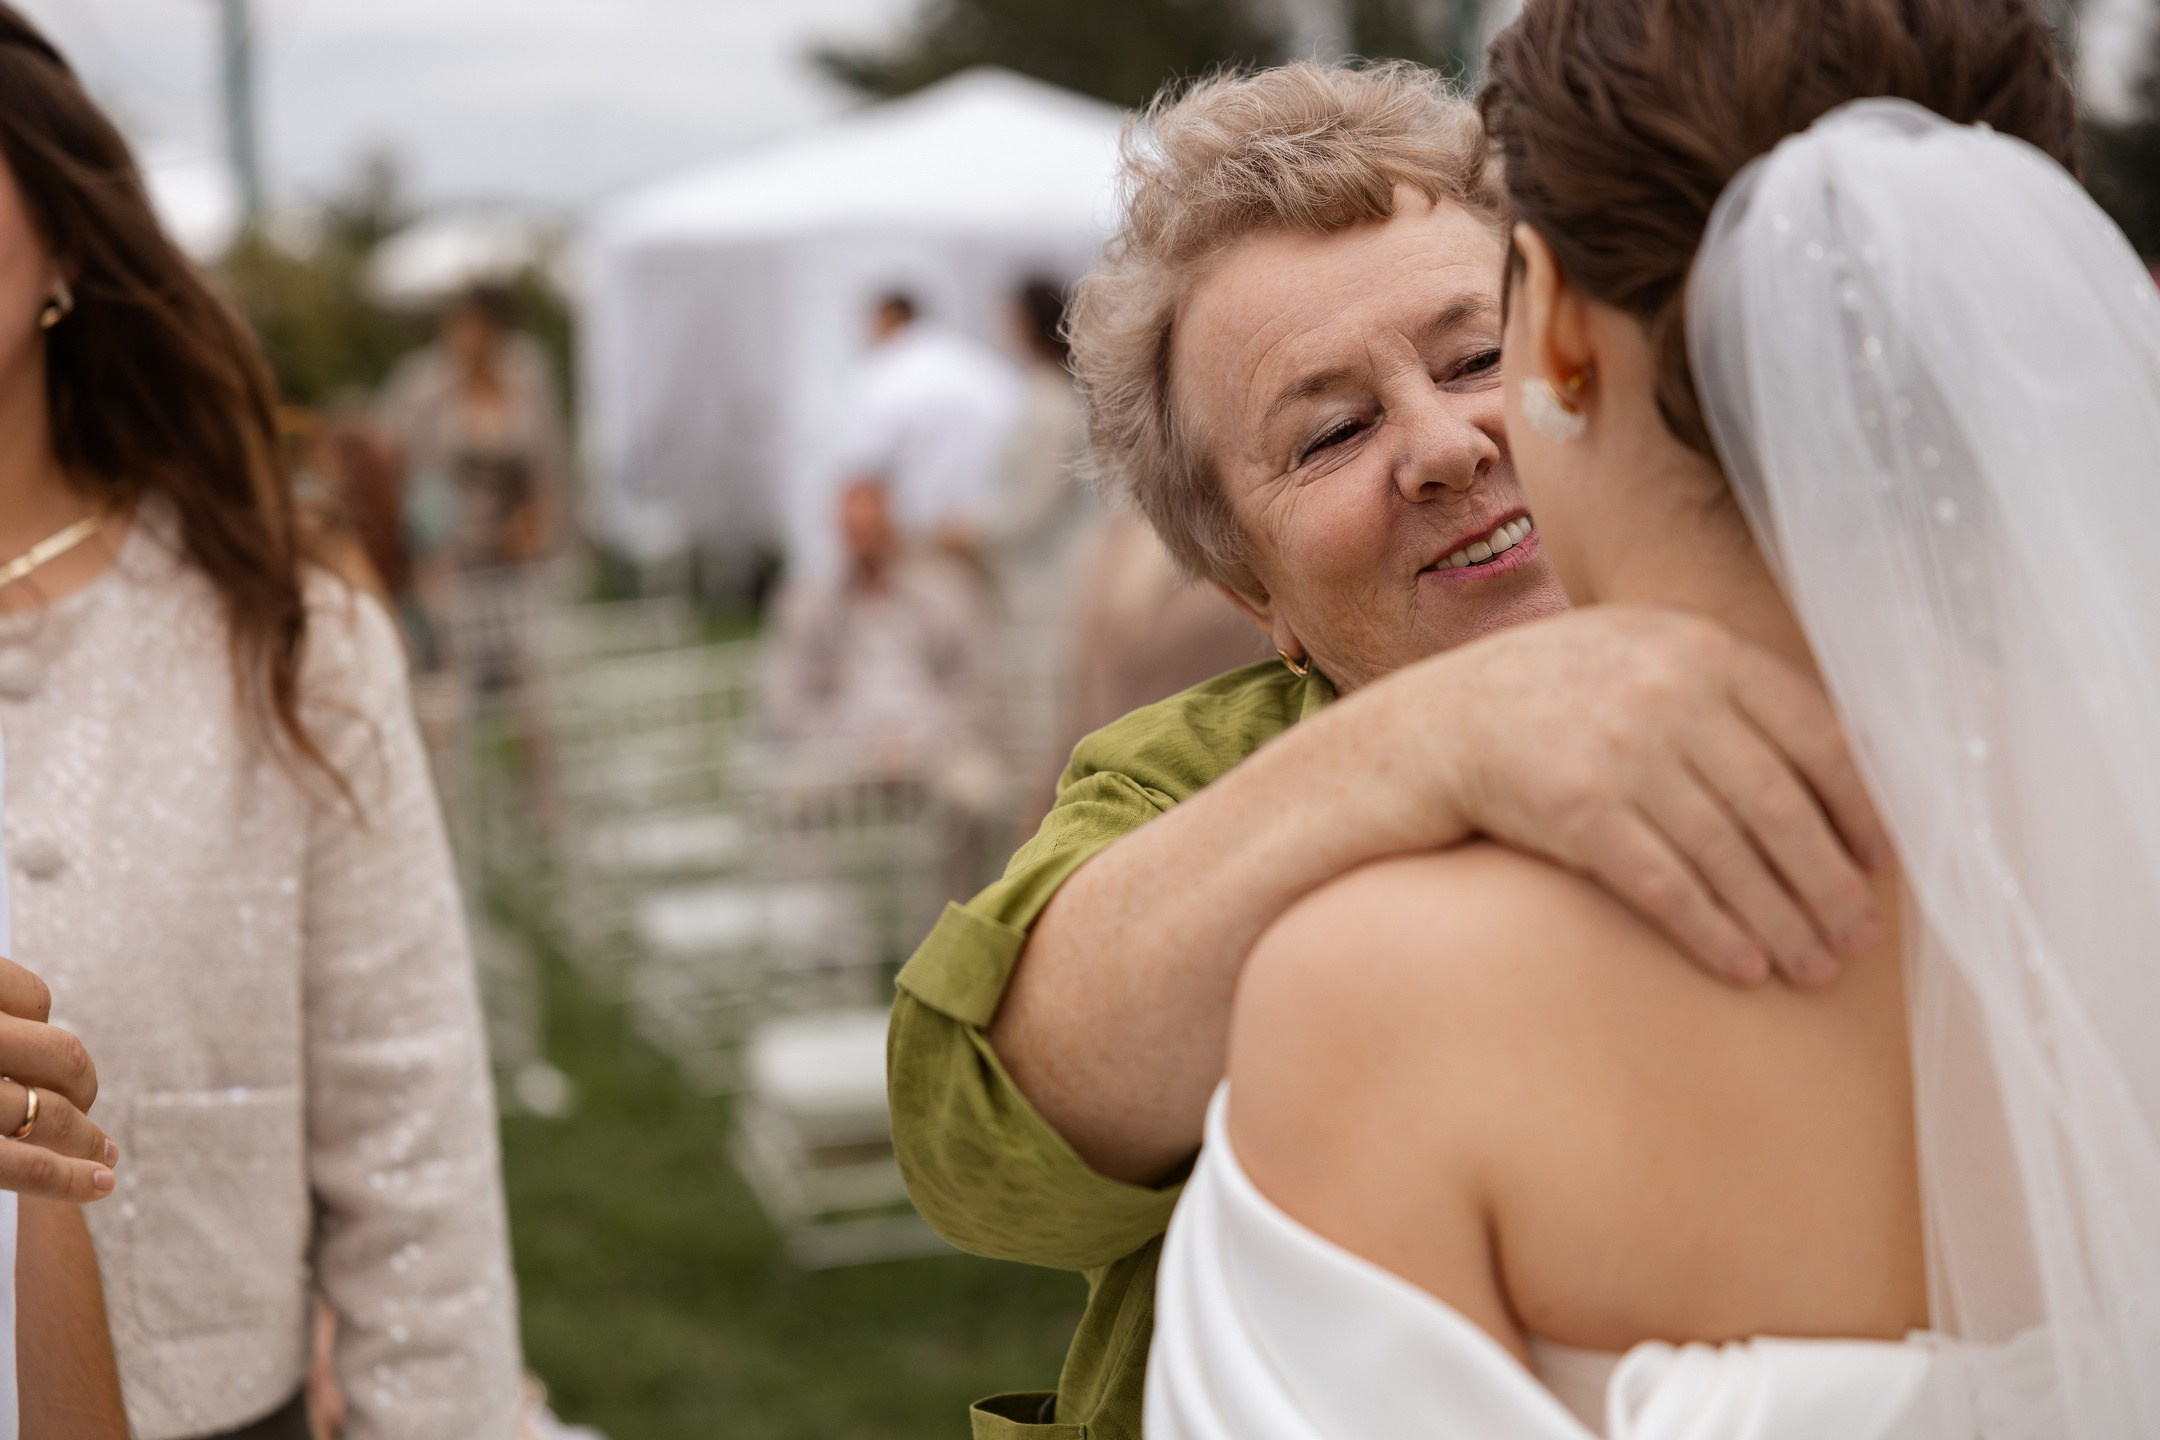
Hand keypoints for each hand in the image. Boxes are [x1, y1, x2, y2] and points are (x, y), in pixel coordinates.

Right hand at [0, 956, 114, 1202]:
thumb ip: (6, 1018)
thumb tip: (36, 1023)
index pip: (34, 996)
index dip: (42, 1023)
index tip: (37, 1042)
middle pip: (61, 1054)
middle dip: (81, 1084)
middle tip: (83, 1104)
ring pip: (51, 1110)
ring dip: (86, 1136)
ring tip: (106, 1152)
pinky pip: (27, 1165)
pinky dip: (68, 1180)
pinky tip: (100, 1183)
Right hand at [1414, 606, 1890, 985]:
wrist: (1429, 729)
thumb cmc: (1548, 700)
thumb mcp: (1637, 655)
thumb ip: (1721, 685)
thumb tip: (1841, 757)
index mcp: (1698, 647)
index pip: (1814, 734)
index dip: (1858, 807)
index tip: (1880, 863)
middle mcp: (1666, 690)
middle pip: (1780, 805)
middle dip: (1829, 883)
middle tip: (1861, 938)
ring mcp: (1620, 749)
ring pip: (1731, 854)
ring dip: (1783, 922)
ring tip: (1815, 969)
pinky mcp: (1576, 809)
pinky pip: (1667, 885)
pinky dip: (1714, 932)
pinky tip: (1744, 967)